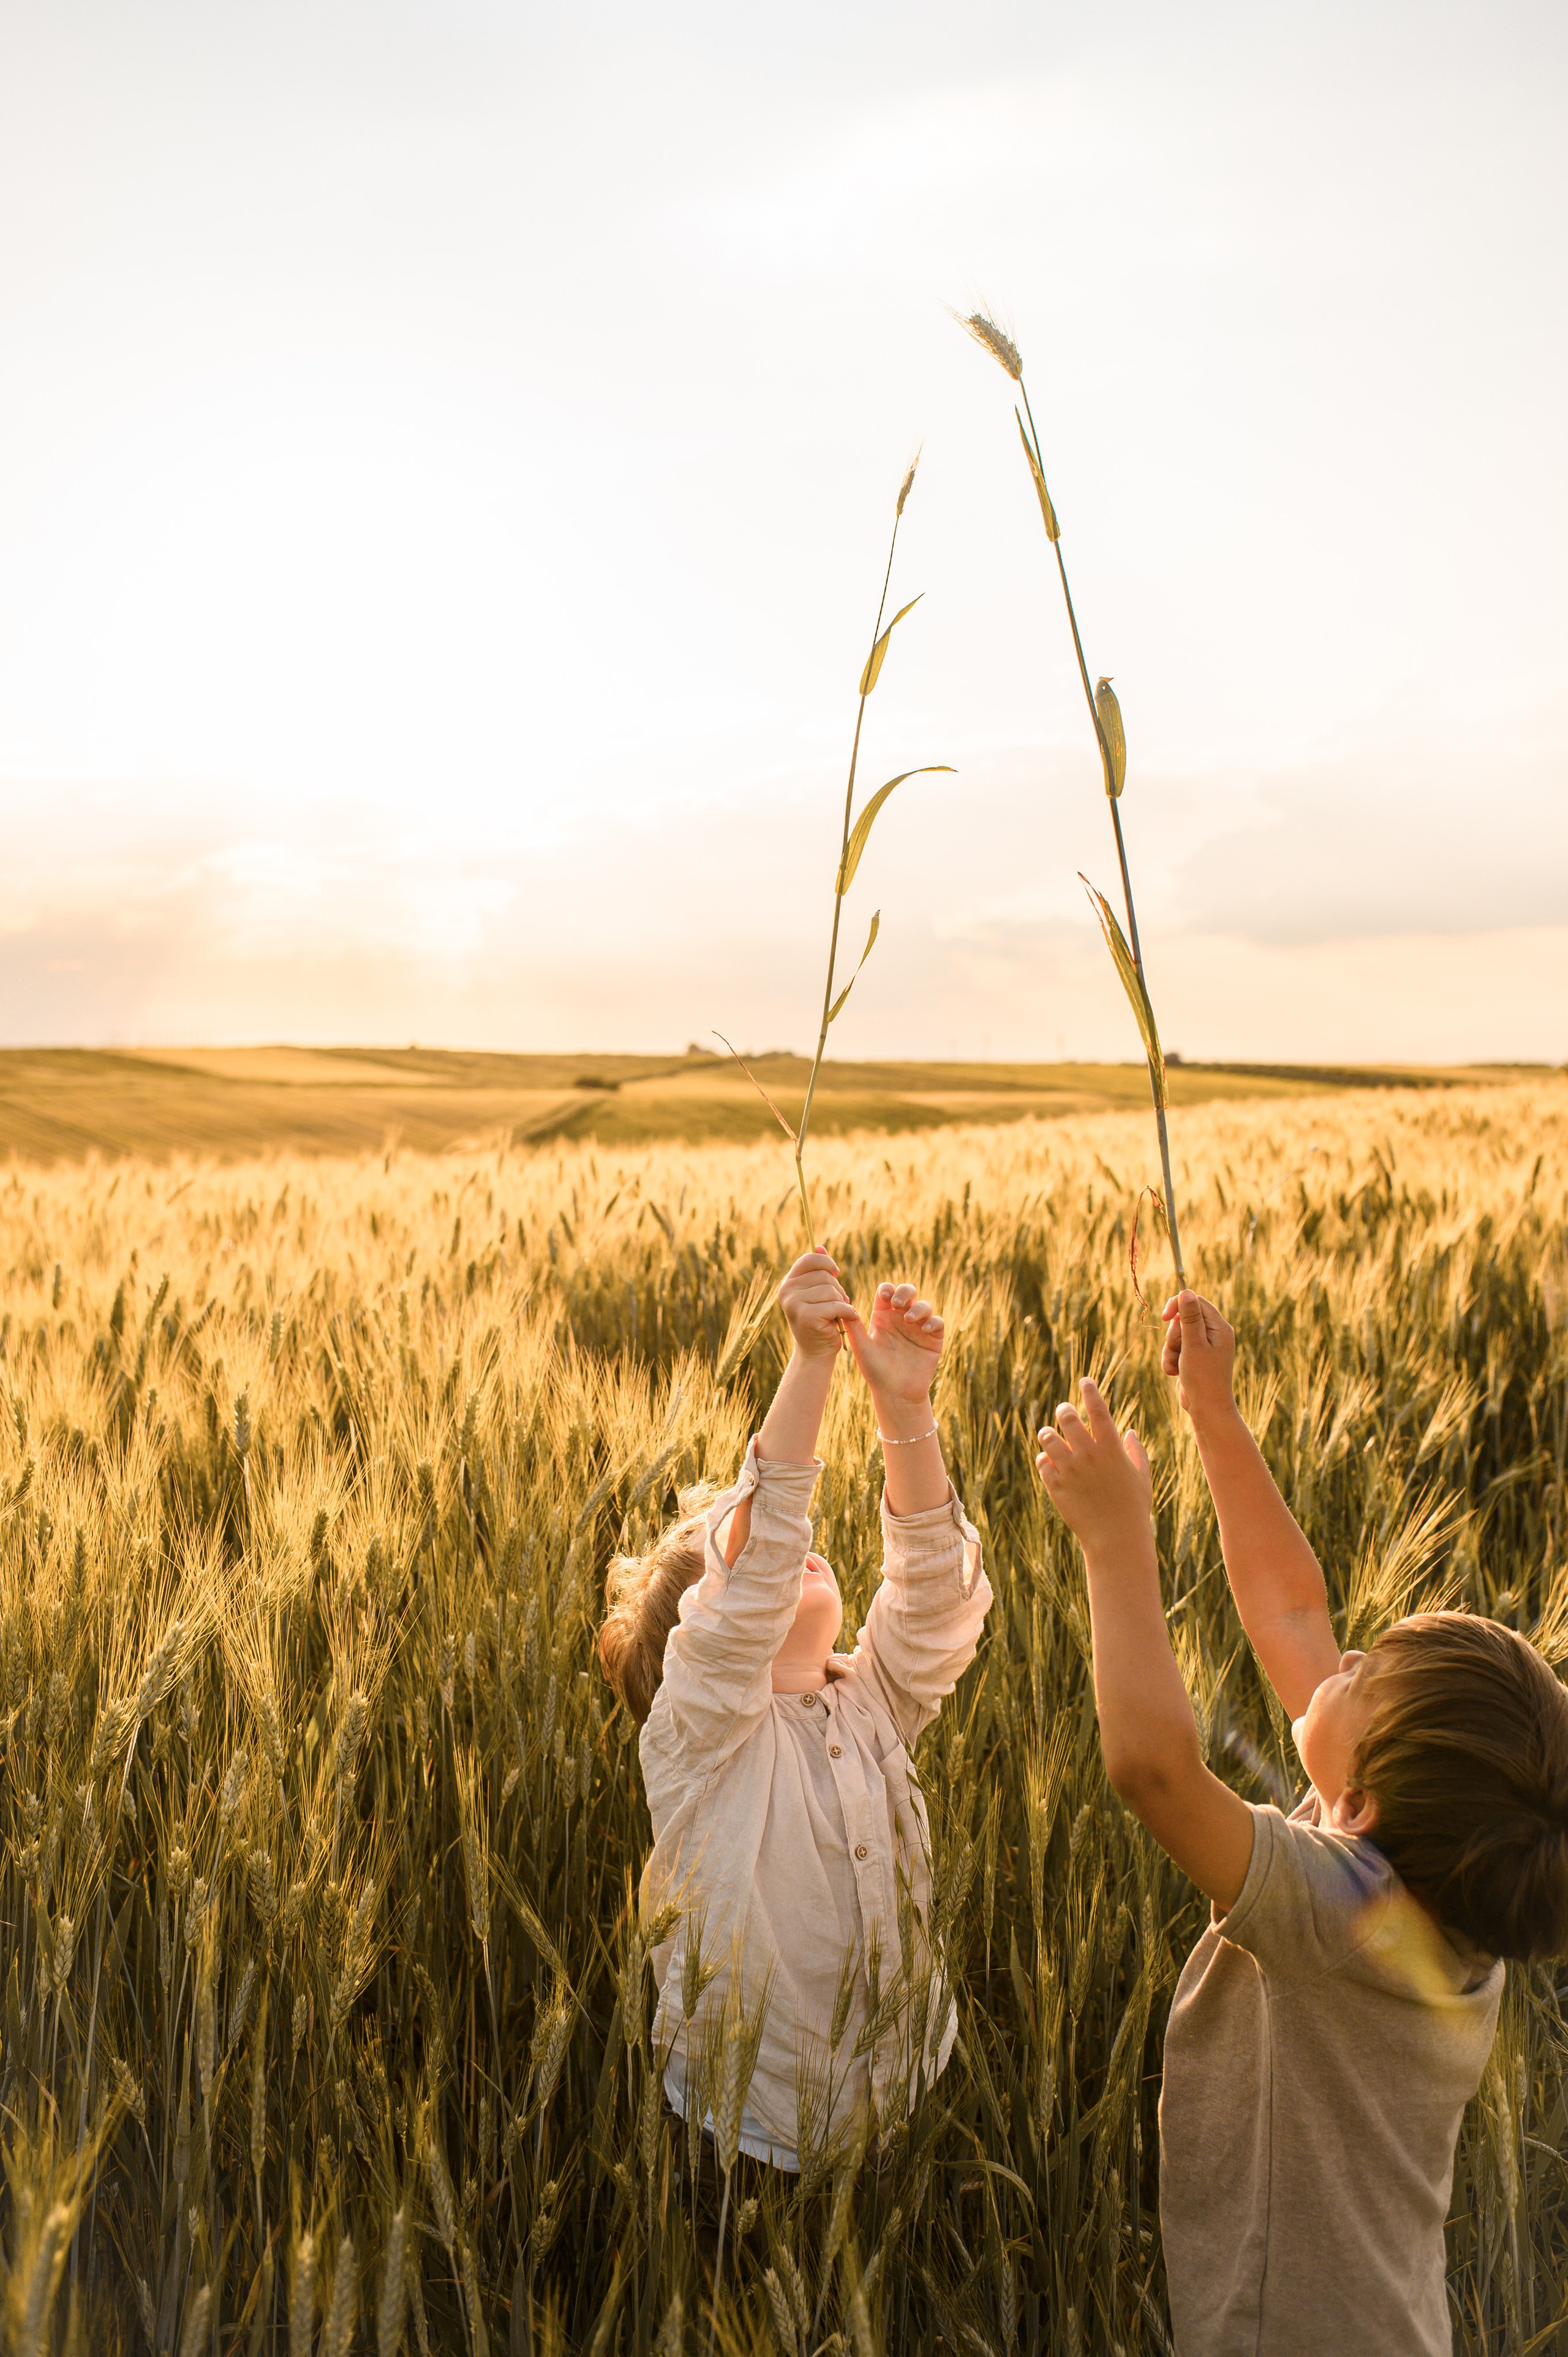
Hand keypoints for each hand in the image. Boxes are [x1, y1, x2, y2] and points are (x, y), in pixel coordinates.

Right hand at [778, 1251, 860, 1360]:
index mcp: (788, 1283)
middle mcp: (787, 1292)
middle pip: (823, 1275)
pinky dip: (847, 1312)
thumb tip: (819, 1246)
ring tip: (838, 1313)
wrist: (816, 1352)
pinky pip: (836, 1305)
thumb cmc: (820, 1321)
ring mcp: (794, 1304)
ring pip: (831, 1290)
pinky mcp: (807, 1317)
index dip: (826, 1262)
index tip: (836, 1273)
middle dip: (837, 1288)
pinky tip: (847, 1318)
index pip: (808, 1259)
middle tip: (838, 1303)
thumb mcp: (817, 1293)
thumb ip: (818, 1271)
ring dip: (842, 1302)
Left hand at [847, 1280, 943, 1405]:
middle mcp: (901, 1319)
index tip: (885, 1296)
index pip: (887, 1293)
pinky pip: (938, 1322)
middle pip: (907, 1292)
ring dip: (918, 1308)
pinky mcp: (933, 1338)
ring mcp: (918, 1328)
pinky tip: (925, 1329)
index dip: (887, 1289)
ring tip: (908, 1319)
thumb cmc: (875, 1371)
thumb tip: (841, 1305)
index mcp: (883, 1317)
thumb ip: (853, 1326)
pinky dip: (933, 1321)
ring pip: (924, 1305)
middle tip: (897, 1303)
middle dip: (904, 1292)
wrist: (895, 1393)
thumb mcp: (861, 1347)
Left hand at [1036, 1378, 1152, 1556]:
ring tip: (1050, 1435)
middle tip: (1064, 1411)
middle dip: (1064, 1410)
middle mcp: (1089, 1455)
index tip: (1085, 1380)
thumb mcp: (1141, 1479)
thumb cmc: (1133, 1509)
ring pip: (1048, 1437)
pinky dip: (1044, 1459)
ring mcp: (1070, 1470)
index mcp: (1112, 1449)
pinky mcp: (1055, 1486)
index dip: (1090, 1391)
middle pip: (1067, 1418)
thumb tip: (1129, 1432)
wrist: (1115, 1540)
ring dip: (1048, 1433)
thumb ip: (1136, 1453)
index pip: (1098, 1410)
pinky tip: (1049, 1461)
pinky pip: (1042, 1462)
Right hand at [1159, 1290, 1237, 1428]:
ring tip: (1178, 1366)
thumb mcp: (1193, 1344)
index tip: (1164, 1317)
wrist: (1207, 1410)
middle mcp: (1213, 1334)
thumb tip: (1186, 1291)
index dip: (1177, 1306)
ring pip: (1175, 1336)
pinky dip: (1171, 1361)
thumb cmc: (1203, 1378)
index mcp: (1219, 1327)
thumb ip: (1189, 1317)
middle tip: (1179, 1351)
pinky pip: (1175, 1350)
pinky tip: (1176, 1373)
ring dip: (1170, 1350)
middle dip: (1173, 1335)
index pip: (1195, 1302)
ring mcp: (1203, 1347)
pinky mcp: (1194, 1358)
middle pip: (1182, 1319)